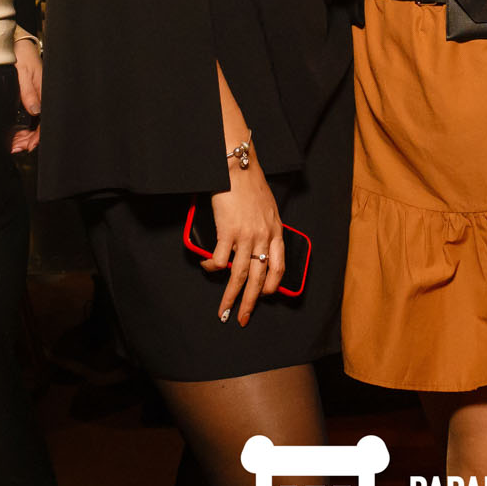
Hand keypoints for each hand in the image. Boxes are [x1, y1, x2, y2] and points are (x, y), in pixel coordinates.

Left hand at [10, 39, 40, 152]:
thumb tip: (35, 111)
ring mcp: (37, 97)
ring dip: (24, 136)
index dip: (38, 136)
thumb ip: (28, 91)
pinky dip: (22, 128)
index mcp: (45, 90)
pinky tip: (14, 134)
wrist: (16, 43)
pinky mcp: (31, 96)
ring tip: (12, 144)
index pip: (46, 120)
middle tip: (14, 148)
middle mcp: (43, 96)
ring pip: (34, 124)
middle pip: (40, 125)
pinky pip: (29, 117)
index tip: (27, 146)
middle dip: (28, 140)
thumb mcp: (23, 72)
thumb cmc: (20, 54)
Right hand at [204, 157, 283, 327]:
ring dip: (230, 296)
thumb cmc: (250, 184)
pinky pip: (219, 259)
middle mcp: (264, 237)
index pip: (279, 267)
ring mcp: (246, 236)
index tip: (264, 297)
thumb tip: (259, 244)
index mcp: (276, 231)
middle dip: (250, 303)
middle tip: (243, 319)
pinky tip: (207, 267)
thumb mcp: (267, 207)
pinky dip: (212, 267)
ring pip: (239, 275)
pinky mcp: (228, 232)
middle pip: (258, 278)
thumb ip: (266, 227)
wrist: (237, 166)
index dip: (271, 286)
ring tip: (224, 310)